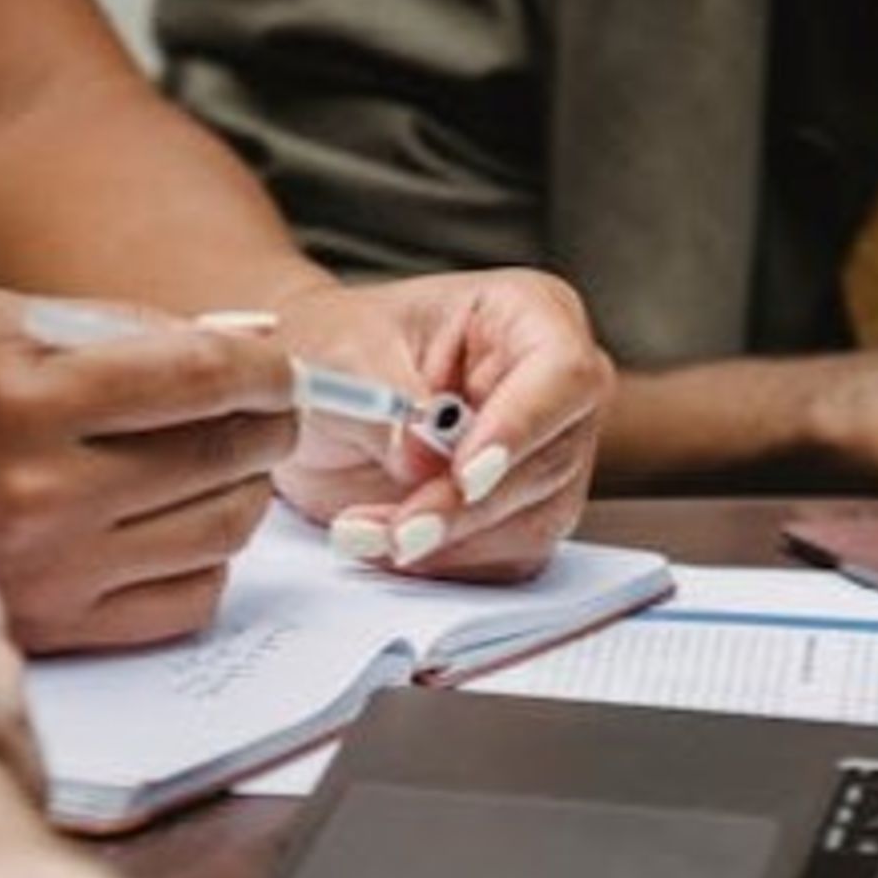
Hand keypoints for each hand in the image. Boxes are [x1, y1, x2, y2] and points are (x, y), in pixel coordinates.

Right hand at [0, 289, 297, 649]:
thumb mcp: (4, 320)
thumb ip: (126, 327)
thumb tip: (239, 347)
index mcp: (24, 402)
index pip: (196, 381)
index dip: (263, 372)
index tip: (279, 372)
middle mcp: (40, 495)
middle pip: (221, 458)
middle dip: (268, 425)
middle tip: (269, 411)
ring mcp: (52, 573)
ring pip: (221, 532)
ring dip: (244, 490)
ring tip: (221, 464)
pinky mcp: (57, 629)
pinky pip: (188, 602)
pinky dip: (209, 559)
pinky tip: (179, 526)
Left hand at [271, 270, 611, 579]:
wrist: (314, 399)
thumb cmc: (337, 351)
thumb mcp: (341, 355)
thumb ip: (386, 400)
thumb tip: (425, 455)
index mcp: (527, 316)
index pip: (563, 374)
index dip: (520, 429)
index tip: (465, 475)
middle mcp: (553, 388)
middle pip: (549, 462)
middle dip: (465, 506)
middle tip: (399, 528)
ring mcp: (545, 455)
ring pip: (531, 522)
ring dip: (445, 543)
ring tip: (362, 530)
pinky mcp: (521, 513)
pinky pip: (504, 559)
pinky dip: (441, 562)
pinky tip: (381, 542)